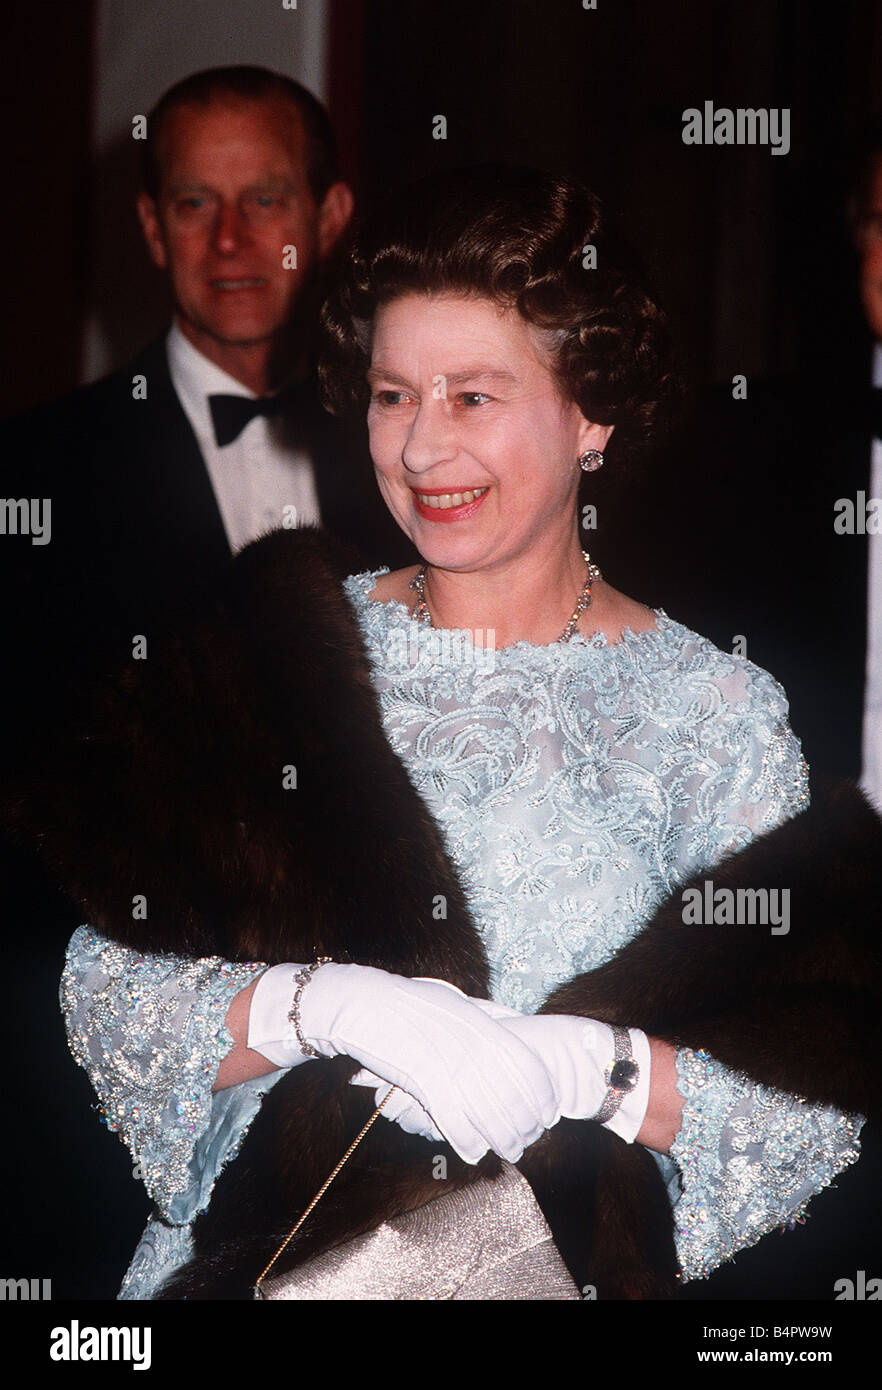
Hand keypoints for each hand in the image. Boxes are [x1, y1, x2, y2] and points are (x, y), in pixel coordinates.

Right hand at [349, 980, 650, 1144]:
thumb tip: (511, 1028)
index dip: (542, 1095)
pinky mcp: (422, 1079)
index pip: (528, 1065)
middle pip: (512, 1095)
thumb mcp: (450, 1001)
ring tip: (508, 1152)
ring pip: (487, 1112)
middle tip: (526, 1142)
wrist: (362, 1003)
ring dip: (502, 1139)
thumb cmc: (405, 1003)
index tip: (546, 1115)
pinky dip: (467, 1142)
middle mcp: (471, 1043)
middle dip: (525, 1125)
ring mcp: (448, 1062)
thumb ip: (481, 1017)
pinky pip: (453, 1120)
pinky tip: (475, 1153)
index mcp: (481, 1024)